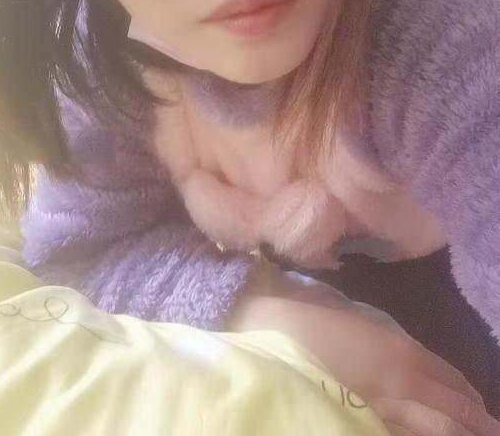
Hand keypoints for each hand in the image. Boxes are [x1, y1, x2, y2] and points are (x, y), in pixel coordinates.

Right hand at [228, 277, 498, 434]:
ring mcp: (383, 406)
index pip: (447, 375)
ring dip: (458, 430)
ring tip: (477, 433)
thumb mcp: (354, 324)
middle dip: (473, 417)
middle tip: (490, 425)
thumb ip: (384, 342)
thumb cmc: (309, 323)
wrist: (268, 336)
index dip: (466, 391)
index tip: (480, 403)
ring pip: (435, 426)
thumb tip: (407, 357)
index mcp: (398, 348)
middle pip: (450, 404)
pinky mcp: (360, 422)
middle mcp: (401, 379)